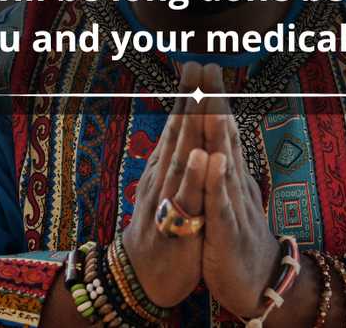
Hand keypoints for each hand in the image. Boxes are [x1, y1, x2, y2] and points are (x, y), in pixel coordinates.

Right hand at [121, 62, 209, 307]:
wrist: (141, 281)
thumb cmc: (160, 231)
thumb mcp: (167, 188)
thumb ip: (174, 157)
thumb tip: (180, 124)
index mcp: (165, 170)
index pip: (177, 127)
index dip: (187, 96)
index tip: (195, 64)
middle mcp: (163, 180)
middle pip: (178, 134)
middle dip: (189, 99)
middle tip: (198, 65)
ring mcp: (167, 202)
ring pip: (181, 160)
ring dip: (190, 128)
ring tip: (199, 97)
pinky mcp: (175, 229)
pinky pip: (186, 201)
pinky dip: (195, 178)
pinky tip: (204, 156)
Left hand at [197, 65, 281, 317]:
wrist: (259, 283)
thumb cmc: (237, 237)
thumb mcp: (227, 195)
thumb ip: (224, 163)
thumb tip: (219, 131)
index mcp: (229, 174)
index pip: (220, 130)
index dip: (212, 99)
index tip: (204, 66)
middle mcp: (234, 183)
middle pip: (223, 137)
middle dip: (214, 102)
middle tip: (209, 67)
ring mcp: (233, 206)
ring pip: (224, 164)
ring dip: (218, 133)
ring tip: (212, 102)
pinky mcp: (227, 232)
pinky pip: (220, 204)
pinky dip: (216, 182)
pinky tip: (214, 161)